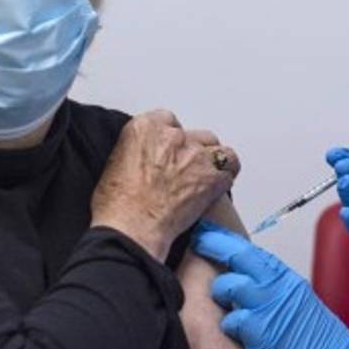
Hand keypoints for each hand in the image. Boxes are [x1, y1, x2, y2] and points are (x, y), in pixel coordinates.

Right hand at [91, 110, 239, 260]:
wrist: (131, 228)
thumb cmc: (118, 205)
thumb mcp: (117, 162)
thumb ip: (139, 150)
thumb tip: (149, 158)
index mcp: (145, 127)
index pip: (168, 121)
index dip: (170, 142)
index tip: (168, 154)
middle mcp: (173, 136)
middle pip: (194, 135)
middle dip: (191, 151)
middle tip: (184, 172)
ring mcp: (195, 154)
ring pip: (217, 149)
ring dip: (212, 162)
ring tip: (204, 178)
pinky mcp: (212, 176)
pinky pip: (230, 169)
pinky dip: (225, 178)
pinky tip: (215, 188)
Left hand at [192, 221, 348, 348]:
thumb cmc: (316, 337)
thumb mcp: (295, 298)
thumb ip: (269, 285)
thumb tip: (240, 277)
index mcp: (284, 276)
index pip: (248, 249)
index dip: (223, 238)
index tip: (205, 230)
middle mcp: (275, 285)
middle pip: (236, 255)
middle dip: (212, 245)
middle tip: (196, 242)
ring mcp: (267, 307)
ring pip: (227, 286)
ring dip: (219, 293)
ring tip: (223, 304)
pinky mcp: (260, 332)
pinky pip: (230, 321)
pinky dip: (229, 326)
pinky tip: (237, 333)